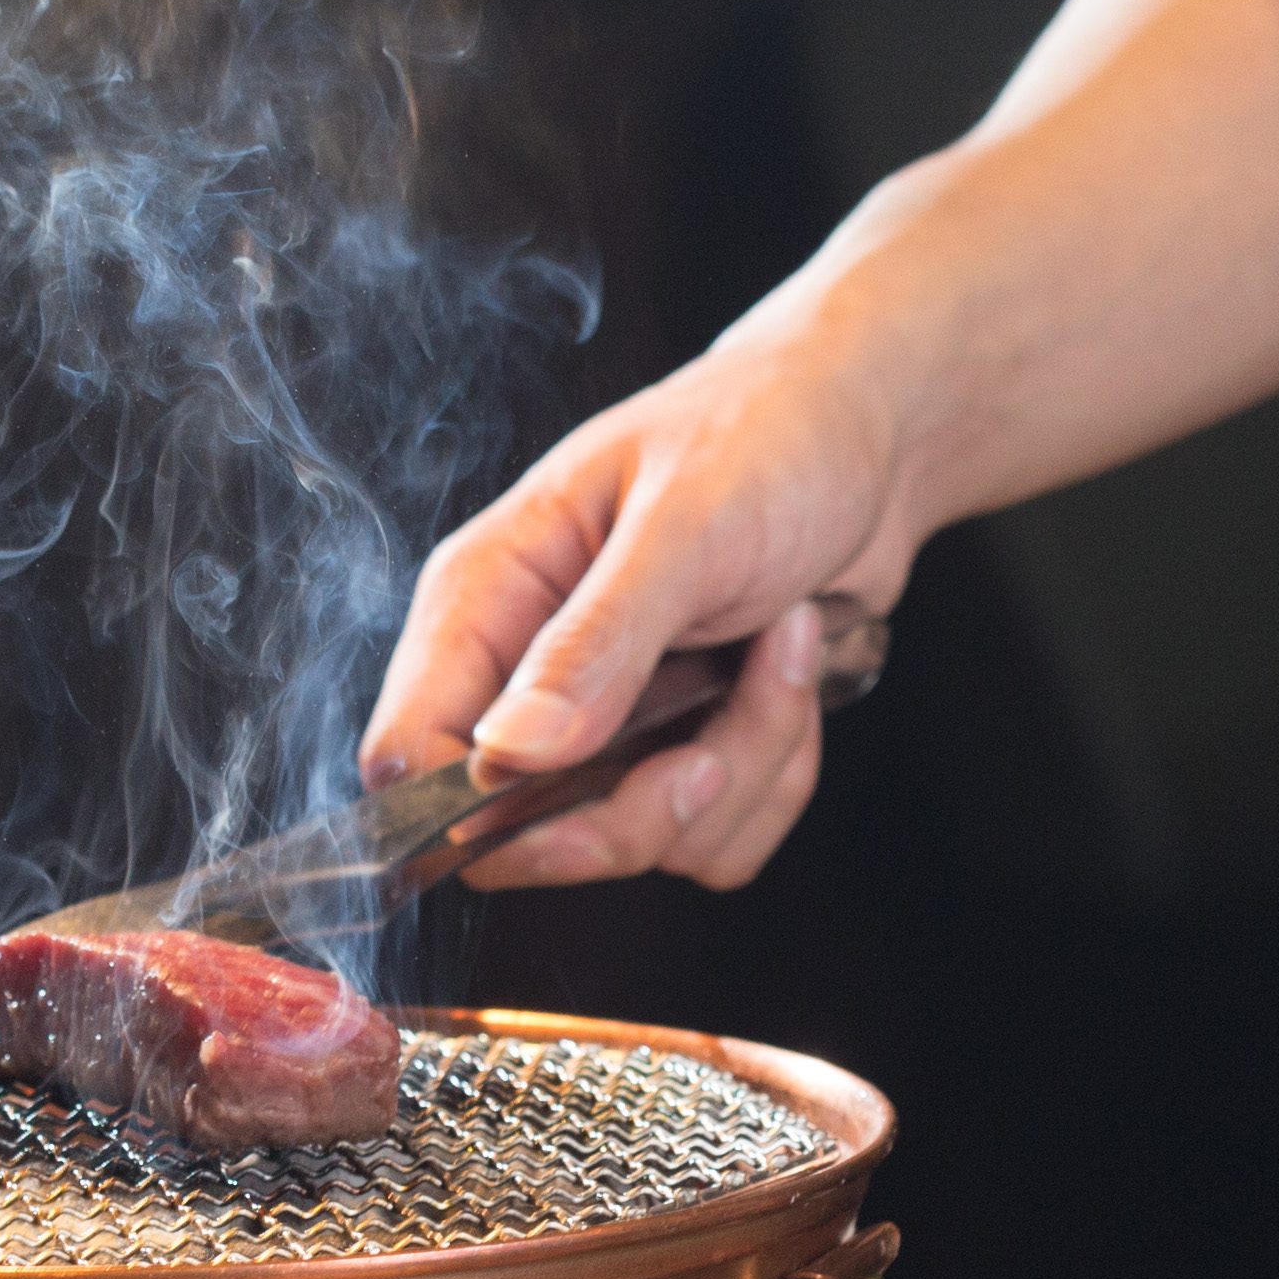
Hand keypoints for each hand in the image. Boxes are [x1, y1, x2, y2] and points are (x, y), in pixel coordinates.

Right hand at [362, 318, 920, 891]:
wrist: (866, 434)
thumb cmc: (766, 438)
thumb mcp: (685, 521)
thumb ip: (595, 638)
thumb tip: (509, 748)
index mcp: (488, 597)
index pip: (411, 751)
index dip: (475, 808)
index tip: (574, 795)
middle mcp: (530, 674)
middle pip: (523, 834)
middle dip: (639, 810)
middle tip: (711, 743)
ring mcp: (608, 723)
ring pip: (641, 844)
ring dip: (743, 764)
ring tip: (784, 643)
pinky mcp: (681, 751)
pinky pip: (715, 841)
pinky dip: (778, 774)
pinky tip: (793, 669)